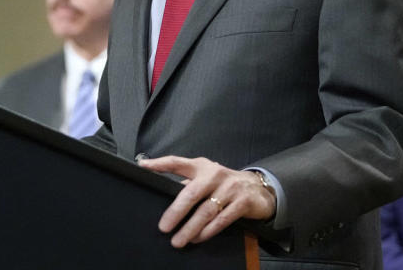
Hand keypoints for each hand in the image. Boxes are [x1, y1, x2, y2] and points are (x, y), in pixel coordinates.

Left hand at [138, 155, 275, 247]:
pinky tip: (198, 238)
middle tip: (164, 227)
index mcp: (202, 166)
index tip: (143, 167)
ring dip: (190, 228)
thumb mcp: (207, 178)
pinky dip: (207, 231)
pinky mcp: (242, 202)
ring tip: (179, 240)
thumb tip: (165, 194)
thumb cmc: (224, 184)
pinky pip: (221, 220)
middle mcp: (215, 174)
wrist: (258, 188)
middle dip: (176, 212)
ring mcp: (230, 188)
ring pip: (206, 211)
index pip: (178, 163)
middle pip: (191, 193)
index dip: (160, 164)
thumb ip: (189, 184)